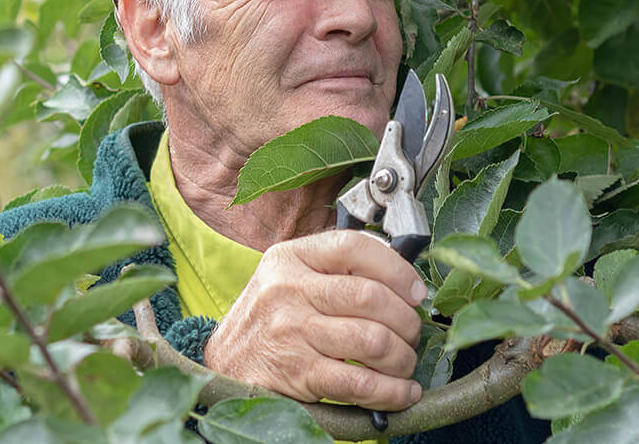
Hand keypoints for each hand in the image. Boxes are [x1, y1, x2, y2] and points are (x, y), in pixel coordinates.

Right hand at [202, 230, 426, 409]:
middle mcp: (288, 290)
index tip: (416, 291)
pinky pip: (359, 384)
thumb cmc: (268, 319)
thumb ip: (335, 270)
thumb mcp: (290, 278)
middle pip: (371, 296)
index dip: (397, 269)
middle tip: (413, 333)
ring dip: (403, 357)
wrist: (222, 364)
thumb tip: (403, 281)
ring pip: (372, 340)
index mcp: (291, 257)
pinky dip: (392, 391)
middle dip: (407, 320)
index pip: (354, 247)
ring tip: (405, 362)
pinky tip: (402, 391)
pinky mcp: (296, 374)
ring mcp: (291, 332)